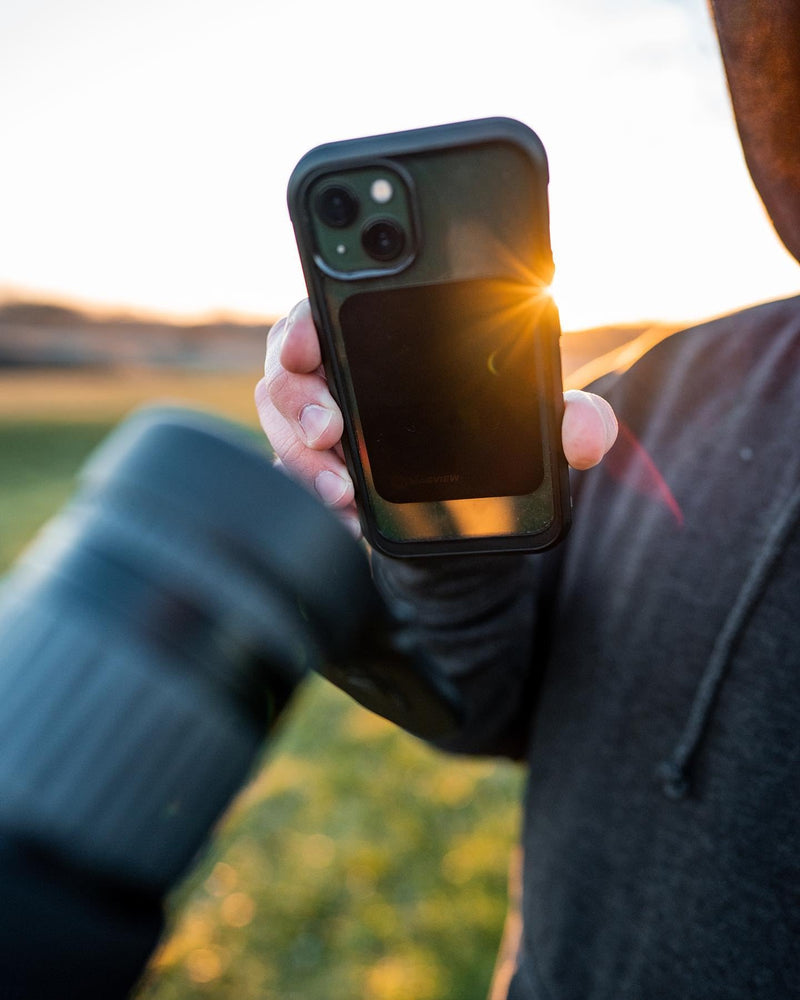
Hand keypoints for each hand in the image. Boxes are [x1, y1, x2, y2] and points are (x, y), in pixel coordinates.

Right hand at [255, 300, 617, 537]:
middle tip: (330, 431)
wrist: (475, 516)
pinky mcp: (324, 473)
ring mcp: (327, 429)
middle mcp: (345, 379)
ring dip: (303, 458)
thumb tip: (585, 434)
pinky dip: (318, 495)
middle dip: (297, 399)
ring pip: (283, 427)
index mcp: (386, 342)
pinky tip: (349, 514)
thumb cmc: (497, 446)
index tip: (308, 343)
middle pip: (289, 370)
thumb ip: (572, 422)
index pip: (327, 315)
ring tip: (342, 491)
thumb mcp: (540, 431)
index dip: (304, 325)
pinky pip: (297, 478)